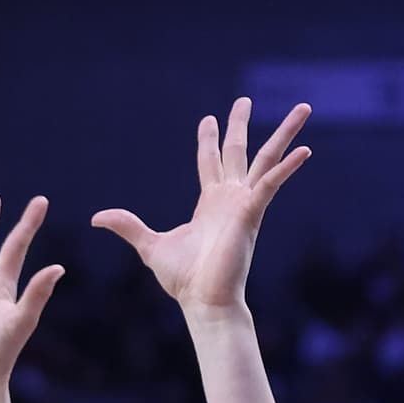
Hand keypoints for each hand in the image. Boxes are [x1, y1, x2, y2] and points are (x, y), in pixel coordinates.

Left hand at [91, 98, 311, 318]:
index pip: (209, 162)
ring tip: (303, 108)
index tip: (208, 119)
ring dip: (284, 133)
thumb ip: (127, 226)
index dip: (208, 140)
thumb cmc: (184, 280)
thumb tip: (97, 217)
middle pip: (238, 151)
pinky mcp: (253, 213)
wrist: (203, 301)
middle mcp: (230, 198)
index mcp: (209, 204)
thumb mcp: (149, 246)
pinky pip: (272, 183)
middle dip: (239, 125)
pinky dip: (287, 167)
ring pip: (267, 159)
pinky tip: (306, 150)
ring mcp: (245, 204)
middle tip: (243, 100)